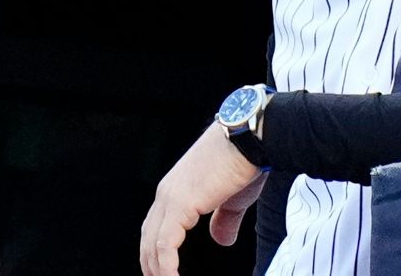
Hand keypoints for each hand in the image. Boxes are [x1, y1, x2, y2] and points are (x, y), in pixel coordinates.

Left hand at [139, 123, 265, 275]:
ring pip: (152, 244)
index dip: (157, 253)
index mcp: (177, 189)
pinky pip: (164, 244)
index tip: (164, 272)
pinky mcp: (179, 203)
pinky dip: (166, 266)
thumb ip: (224, 220)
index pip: (156, 228)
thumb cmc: (245, 161)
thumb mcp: (234, 199)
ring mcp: (170, 197)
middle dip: (152, 265)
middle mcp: (167, 192)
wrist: (252, 138)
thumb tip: (221, 240)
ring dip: (157, 270)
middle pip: (148, 238)